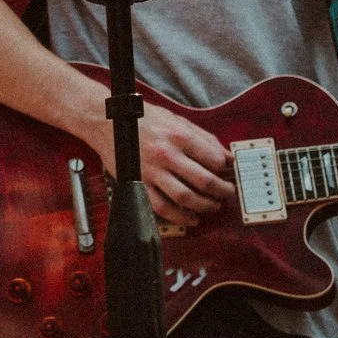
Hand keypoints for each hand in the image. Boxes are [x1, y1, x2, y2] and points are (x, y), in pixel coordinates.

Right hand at [72, 91, 233, 229]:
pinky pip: (162, 207)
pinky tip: (192, 218)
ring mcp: (151, 171)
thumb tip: (227, 156)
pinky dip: (180, 217)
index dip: (226, 169)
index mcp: (178, 135)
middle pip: (204, 181)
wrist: (106, 122)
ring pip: (186, 197)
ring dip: (205, 206)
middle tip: (228, 193)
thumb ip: (203, 137)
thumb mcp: (176, 120)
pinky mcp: (138, 184)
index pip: (213, 159)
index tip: (230, 173)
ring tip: (214, 206)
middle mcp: (166, 153)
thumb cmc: (144, 119)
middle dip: (222, 191)